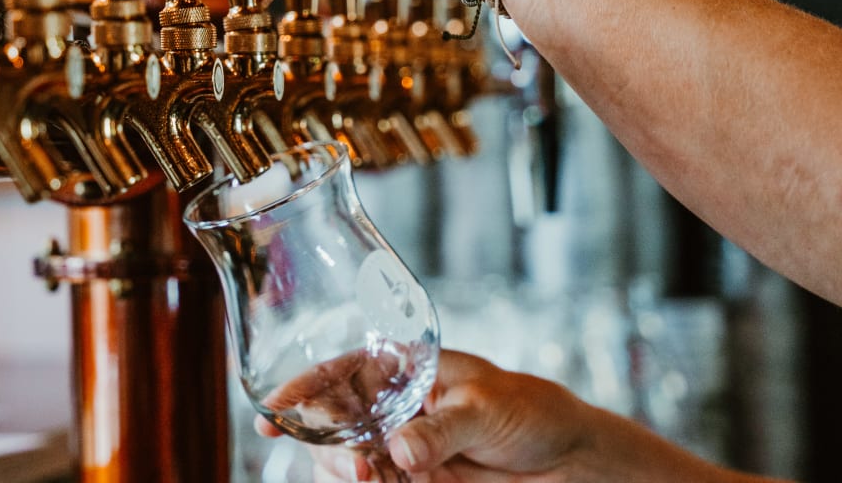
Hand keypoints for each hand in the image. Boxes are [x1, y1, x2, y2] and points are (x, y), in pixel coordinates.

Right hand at [256, 350, 770, 482]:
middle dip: (327, 444)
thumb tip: (399, 451)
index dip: (303, 387)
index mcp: (405, 369)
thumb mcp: (485, 409)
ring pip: (346, 459)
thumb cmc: (529, 410)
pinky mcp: (411, 479)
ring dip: (344, 471)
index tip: (274, 409)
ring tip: (367, 480)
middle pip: (334, 422)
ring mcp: (398, 445)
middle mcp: (393, 406)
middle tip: (354, 468)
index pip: (341, 370)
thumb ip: (440, 429)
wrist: (566, 459)